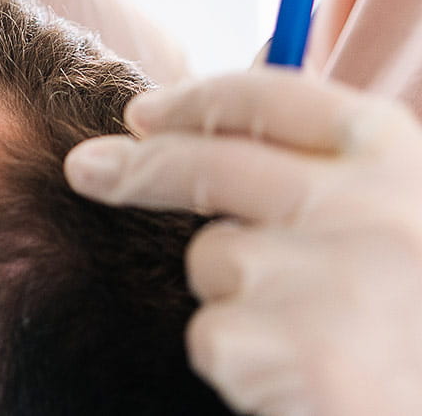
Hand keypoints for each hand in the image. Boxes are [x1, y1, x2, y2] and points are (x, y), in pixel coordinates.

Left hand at [65, 69, 421, 415]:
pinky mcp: (302, 351)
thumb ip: (320, 170)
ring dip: (231, 296)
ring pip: (213, 258)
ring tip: (306, 333)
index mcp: (400, 159)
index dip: (193, 102)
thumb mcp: (393, 219)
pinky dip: (236, 359)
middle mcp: (373, 208)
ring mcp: (337, 278)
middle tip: (86, 168)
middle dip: (137, 166)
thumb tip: (189, 126)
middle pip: (213, 165)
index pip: (271, 98)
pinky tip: (296, 376)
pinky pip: (213, 334)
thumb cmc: (409, 317)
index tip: (143, 113)